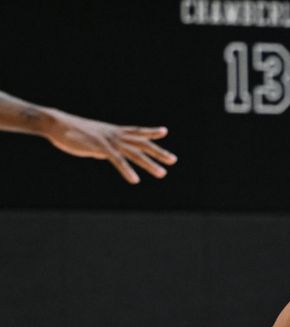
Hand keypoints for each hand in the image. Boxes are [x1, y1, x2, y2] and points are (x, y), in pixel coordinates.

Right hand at [44, 109, 176, 183]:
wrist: (56, 124)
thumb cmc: (72, 132)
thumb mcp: (93, 141)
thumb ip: (104, 149)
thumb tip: (108, 155)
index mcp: (114, 131)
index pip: (137, 131)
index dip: (150, 132)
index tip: (164, 131)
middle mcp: (115, 135)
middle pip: (141, 143)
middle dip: (158, 151)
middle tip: (173, 160)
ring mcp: (109, 140)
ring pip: (134, 153)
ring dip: (148, 164)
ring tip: (162, 173)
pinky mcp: (100, 148)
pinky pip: (117, 160)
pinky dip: (127, 170)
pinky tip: (135, 180)